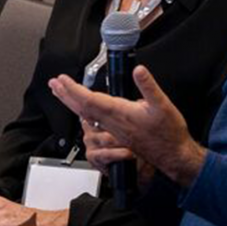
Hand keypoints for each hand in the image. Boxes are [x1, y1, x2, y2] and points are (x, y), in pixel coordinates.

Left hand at [49, 66, 205, 187]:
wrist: (173, 155)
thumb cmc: (168, 133)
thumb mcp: (162, 104)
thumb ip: (149, 86)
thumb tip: (138, 71)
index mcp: (120, 113)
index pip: (90, 100)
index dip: (74, 89)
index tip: (62, 80)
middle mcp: (113, 123)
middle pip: (82, 109)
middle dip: (66, 95)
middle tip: (53, 85)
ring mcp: (114, 131)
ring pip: (87, 116)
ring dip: (73, 104)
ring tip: (63, 94)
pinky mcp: (117, 135)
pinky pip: (95, 123)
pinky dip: (85, 114)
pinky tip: (83, 111)